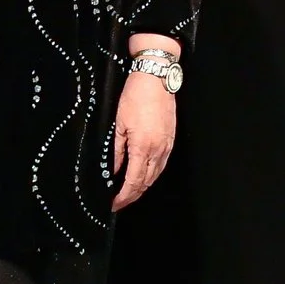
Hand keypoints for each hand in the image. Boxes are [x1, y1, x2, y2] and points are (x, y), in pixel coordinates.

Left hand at [110, 73, 177, 209]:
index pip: (133, 181)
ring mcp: (167, 146)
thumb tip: (114, 169)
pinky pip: (162, 164)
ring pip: (155, 175)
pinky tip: (143, 176)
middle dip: (132, 195)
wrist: (155, 80)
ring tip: (129, 193)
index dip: (123, 196)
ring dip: (142, 187)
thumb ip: (117, 150)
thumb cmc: (135, 98)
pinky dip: (152, 175)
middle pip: (146, 182)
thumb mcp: (118, 124)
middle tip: (119, 202)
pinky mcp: (171, 140)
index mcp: (142, 147)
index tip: (114, 203)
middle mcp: (158, 150)